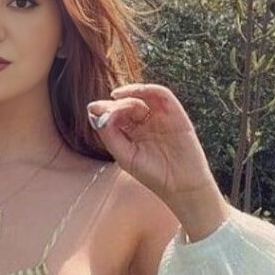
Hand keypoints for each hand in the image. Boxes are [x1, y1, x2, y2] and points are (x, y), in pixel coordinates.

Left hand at [87, 82, 219, 206]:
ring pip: (143, 96)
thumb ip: (109, 136)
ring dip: (129, 92)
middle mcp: (145, 122)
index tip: (93, 108)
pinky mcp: (175, 113)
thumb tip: (95, 115)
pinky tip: (136, 92)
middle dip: (115, 103)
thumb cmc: (152, 174)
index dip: (104, 109)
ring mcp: (160, 116)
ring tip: (117, 96)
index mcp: (131, 133)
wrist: (181, 184)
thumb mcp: (125, 157)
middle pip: (127, 104)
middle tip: (104, 106)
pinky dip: (148, 90)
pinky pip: (162, 95)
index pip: (116, 116)